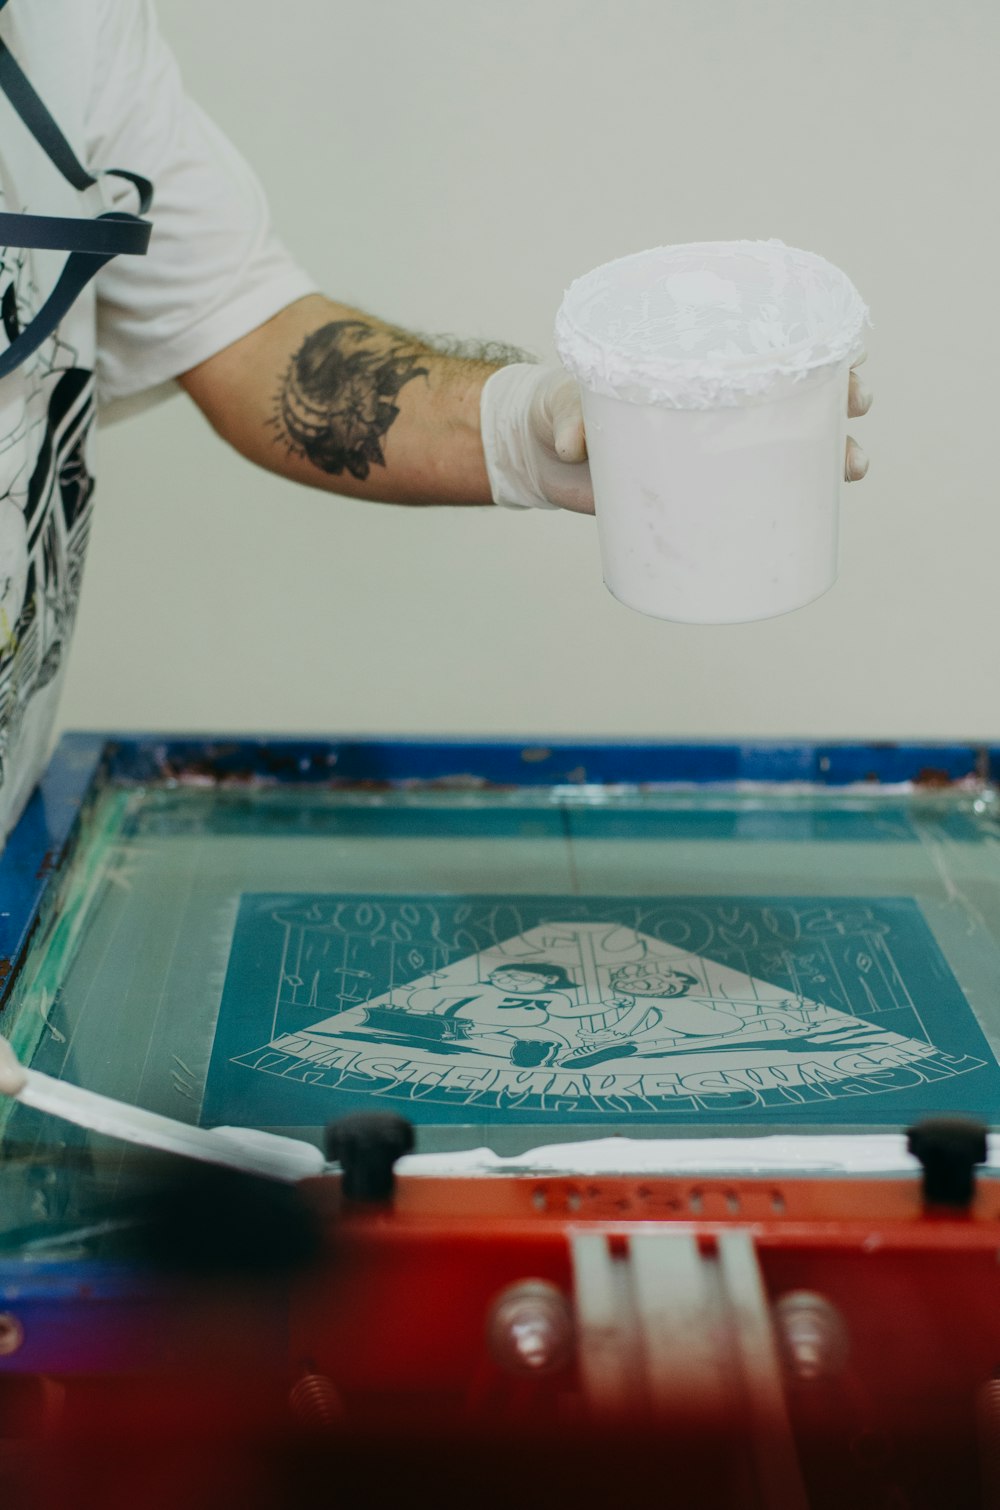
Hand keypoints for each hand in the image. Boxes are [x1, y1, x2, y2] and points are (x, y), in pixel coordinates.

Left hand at [481, 355, 872, 510]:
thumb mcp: (563, 398)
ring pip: (790, 449)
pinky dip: (784, 509)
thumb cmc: (559, 406)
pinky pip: (752, 502)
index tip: (844, 352)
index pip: (770, 344)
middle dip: (838, 398)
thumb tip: (579, 445)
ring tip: (852, 464)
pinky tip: (816, 519)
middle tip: (854, 405)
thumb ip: (573, 411)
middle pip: (798, 394)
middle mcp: (717, 403)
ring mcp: (713, 451)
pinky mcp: (698, 496)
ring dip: (831, 455)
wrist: (539, 456)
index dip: (816, 345)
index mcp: (694, 363)